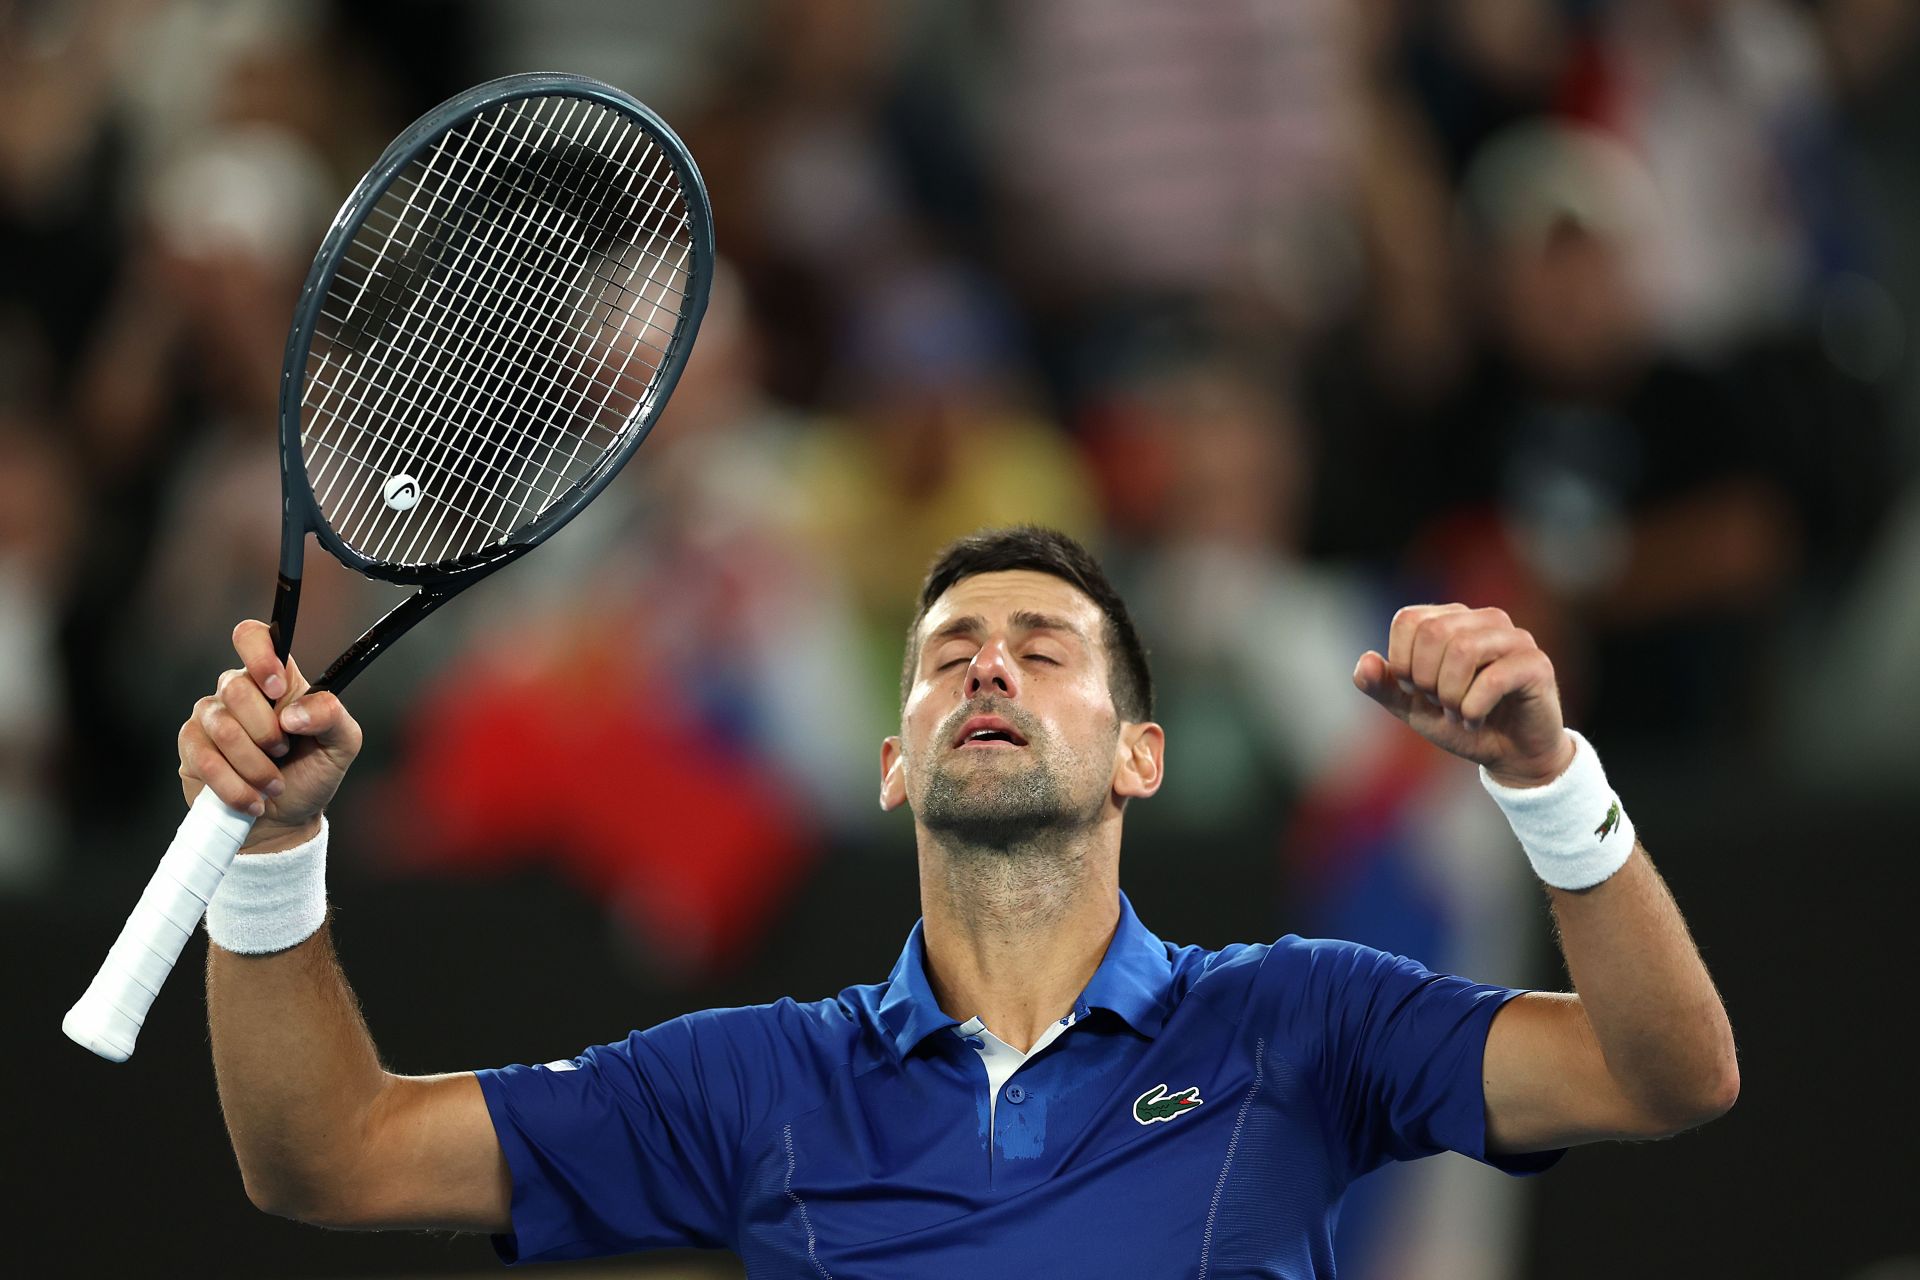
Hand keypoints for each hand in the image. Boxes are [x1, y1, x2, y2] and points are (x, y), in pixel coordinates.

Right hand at [177, 620, 363, 851]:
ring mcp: (210, 717)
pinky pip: (205, 759)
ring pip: (222, 728)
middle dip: (267, 732)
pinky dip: (235, 786)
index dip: (260, 656)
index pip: (253, 637)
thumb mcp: (342, 745)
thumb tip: (293, 713)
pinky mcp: (191, 748)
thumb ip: (331, 716)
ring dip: (255, 766)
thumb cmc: (312, 774)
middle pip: (236, 688)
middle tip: (284, 753)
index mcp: (278, 680)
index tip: (277, 688)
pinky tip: (253, 799)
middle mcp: (238, 691)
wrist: (285, 821)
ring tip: (273, 784)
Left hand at [1352, 604, 1574, 787]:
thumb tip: (1364, 660)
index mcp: (1451, 620)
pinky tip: (1475, 720)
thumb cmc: (1460, 721)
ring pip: (1463, 650)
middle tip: (1440, 704)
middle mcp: (1484, 620)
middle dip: (1426, 679)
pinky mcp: (1536, 665)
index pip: (1408, 620)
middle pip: (1433, 632)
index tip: (1417, 690)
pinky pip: (1492, 679)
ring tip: (1458, 713)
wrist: (1510, 755)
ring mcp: (1515, 638)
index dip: (1402, 662)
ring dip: (1451, 695)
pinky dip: (1473, 708)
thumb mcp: (1411, 707)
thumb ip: (1383, 685)